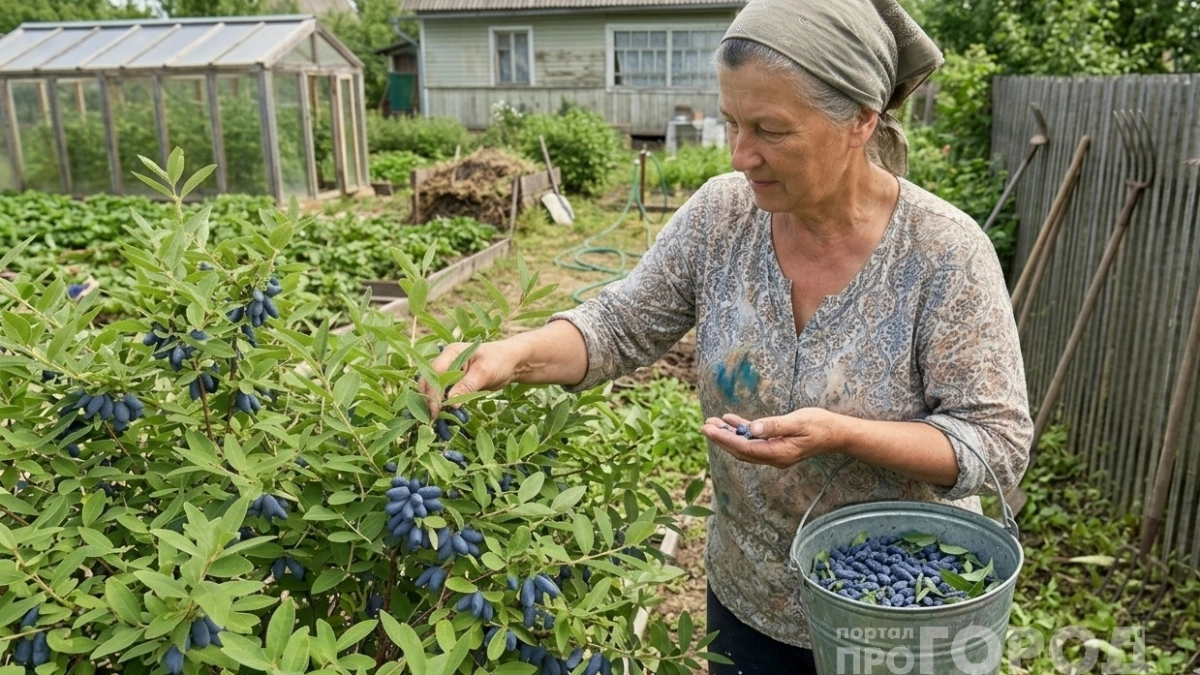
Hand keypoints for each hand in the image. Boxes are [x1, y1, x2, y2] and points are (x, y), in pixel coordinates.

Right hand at [421, 340, 521, 418]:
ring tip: (438, 420)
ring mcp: (450, 372)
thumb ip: (467, 386)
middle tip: (434, 418)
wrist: (512, 362)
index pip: (435, 372)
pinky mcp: (455, 383)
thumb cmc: (500, 361)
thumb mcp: (484, 373)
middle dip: (430, 399)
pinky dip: (444, 405)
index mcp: (452, 353)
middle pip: (429, 381)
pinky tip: (446, 417)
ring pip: (435, 389)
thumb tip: (451, 403)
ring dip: (435, 404)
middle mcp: (447, 361)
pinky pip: (445, 395)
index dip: (433, 391)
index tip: (435, 408)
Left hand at [700, 408, 838, 469]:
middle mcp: (774, 456)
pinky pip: (755, 440)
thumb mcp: (798, 422)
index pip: (744, 448)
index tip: (709, 429)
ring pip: (745, 446)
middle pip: (741, 450)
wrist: (836, 433)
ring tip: (712, 422)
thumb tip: (754, 429)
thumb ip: (775, 426)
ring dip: (729, 435)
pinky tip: (731, 420)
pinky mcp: (776, 445)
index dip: (724, 439)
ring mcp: (775, 452)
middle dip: (721, 438)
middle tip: (704, 426)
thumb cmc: (820, 425)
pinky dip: (742, 431)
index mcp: (778, 453)